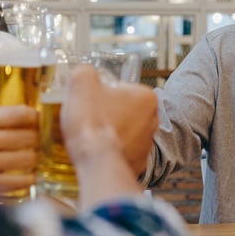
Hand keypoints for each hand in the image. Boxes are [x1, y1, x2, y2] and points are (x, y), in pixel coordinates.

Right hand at [0, 105, 38, 193]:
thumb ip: (0, 121)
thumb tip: (36, 119)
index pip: (22, 114)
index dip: (36, 118)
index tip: (39, 122)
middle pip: (30, 136)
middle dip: (37, 140)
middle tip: (36, 144)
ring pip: (30, 158)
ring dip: (34, 159)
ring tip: (30, 159)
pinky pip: (24, 181)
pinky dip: (29, 178)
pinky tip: (24, 175)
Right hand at [61, 65, 156, 207]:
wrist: (96, 163)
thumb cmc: (92, 122)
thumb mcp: (81, 83)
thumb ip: (84, 72)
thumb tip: (84, 73)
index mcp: (146, 96)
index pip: (118, 88)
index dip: (98, 93)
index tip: (88, 102)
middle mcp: (153, 120)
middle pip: (121, 110)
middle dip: (104, 113)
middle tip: (86, 118)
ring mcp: (147, 145)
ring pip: (121, 131)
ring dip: (106, 133)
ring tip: (90, 136)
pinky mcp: (138, 164)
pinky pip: (120, 152)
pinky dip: (108, 151)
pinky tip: (96, 151)